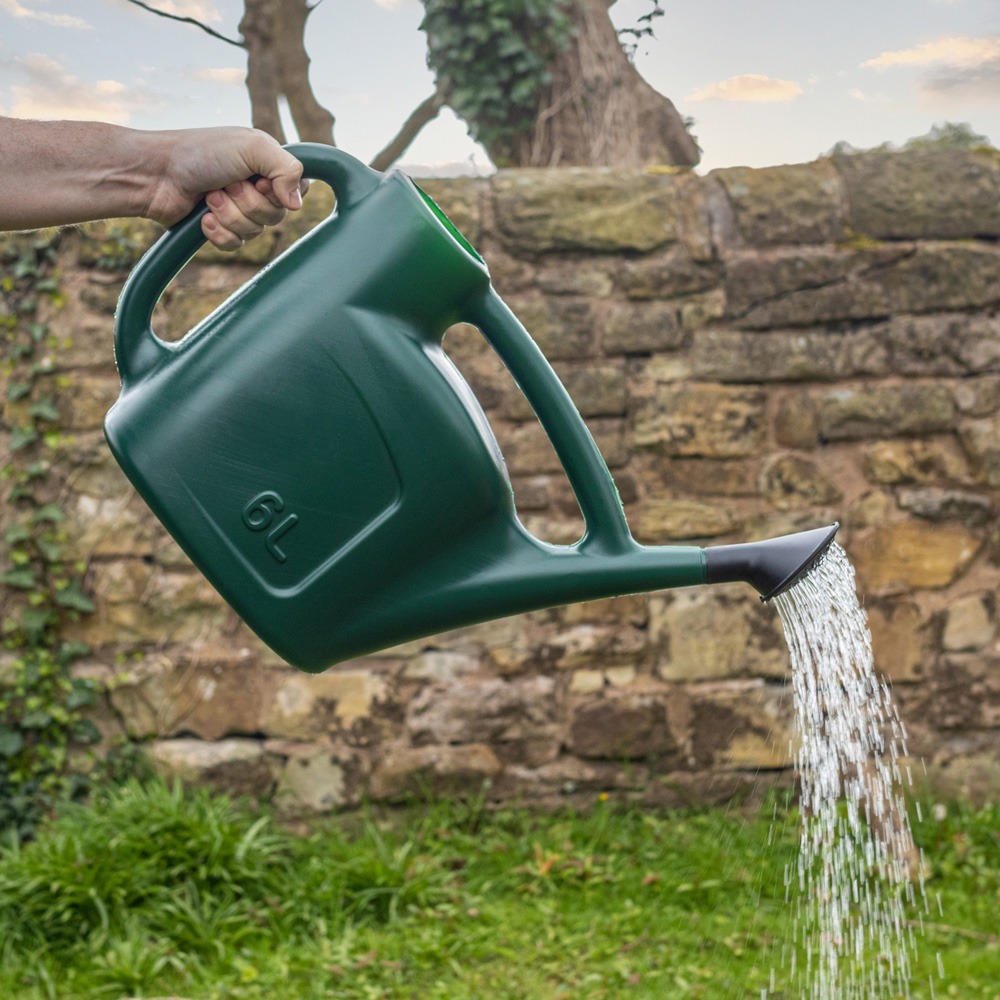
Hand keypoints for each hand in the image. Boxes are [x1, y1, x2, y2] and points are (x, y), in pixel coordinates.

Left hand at [146, 126, 307, 250]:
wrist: (157, 173)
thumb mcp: (252, 146)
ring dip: (229, 215)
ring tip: (209, 196)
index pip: (298, 191)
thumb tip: (297, 205)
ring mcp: (240, 210)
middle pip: (277, 216)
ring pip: (256, 232)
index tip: (259, 180)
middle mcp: (257, 188)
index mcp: (268, 166)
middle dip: (248, 203)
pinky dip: (218, 232)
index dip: (280, 192)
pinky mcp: (222, 229)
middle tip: (227, 183)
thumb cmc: (201, 152)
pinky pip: (236, 245)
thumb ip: (287, 168)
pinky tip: (203, 217)